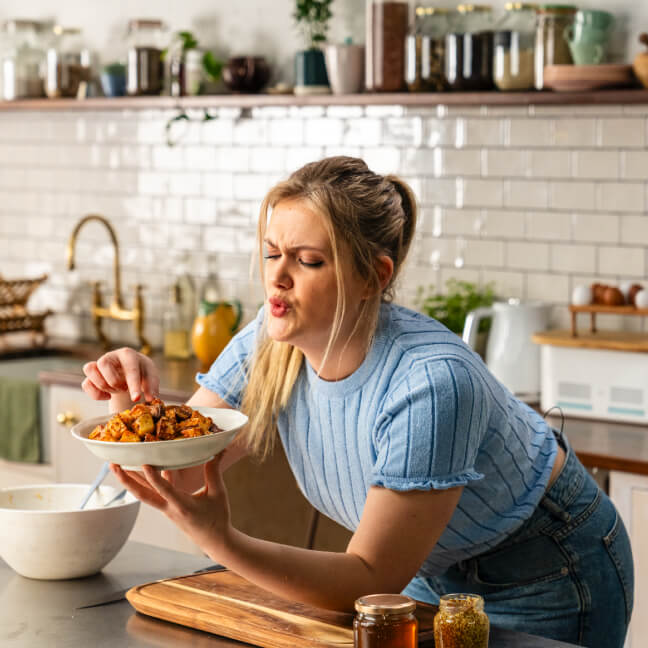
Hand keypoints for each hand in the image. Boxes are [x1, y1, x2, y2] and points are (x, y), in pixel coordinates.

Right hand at [81, 347, 159, 403]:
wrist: (132, 371)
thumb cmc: (142, 372)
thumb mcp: (151, 377)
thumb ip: (152, 387)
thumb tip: (151, 399)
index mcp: (128, 354)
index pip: (129, 368)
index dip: (133, 384)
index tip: (136, 398)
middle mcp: (111, 356)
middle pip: (103, 364)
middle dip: (114, 382)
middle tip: (124, 388)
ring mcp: (99, 364)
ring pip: (90, 370)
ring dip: (103, 386)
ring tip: (117, 390)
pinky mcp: (92, 375)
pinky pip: (86, 384)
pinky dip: (95, 394)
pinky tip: (107, 396)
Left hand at [111, 453, 231, 557]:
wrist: (213, 540)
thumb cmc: (217, 518)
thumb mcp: (218, 493)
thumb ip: (214, 471)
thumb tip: (216, 450)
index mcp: (182, 506)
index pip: (164, 490)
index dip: (154, 477)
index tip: (144, 463)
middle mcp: (169, 508)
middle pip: (142, 495)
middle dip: (126, 480)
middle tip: (113, 465)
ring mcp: (166, 509)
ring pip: (144, 494)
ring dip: (130, 481)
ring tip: (117, 466)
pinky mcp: (167, 508)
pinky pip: (153, 493)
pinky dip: (148, 480)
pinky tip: (147, 467)